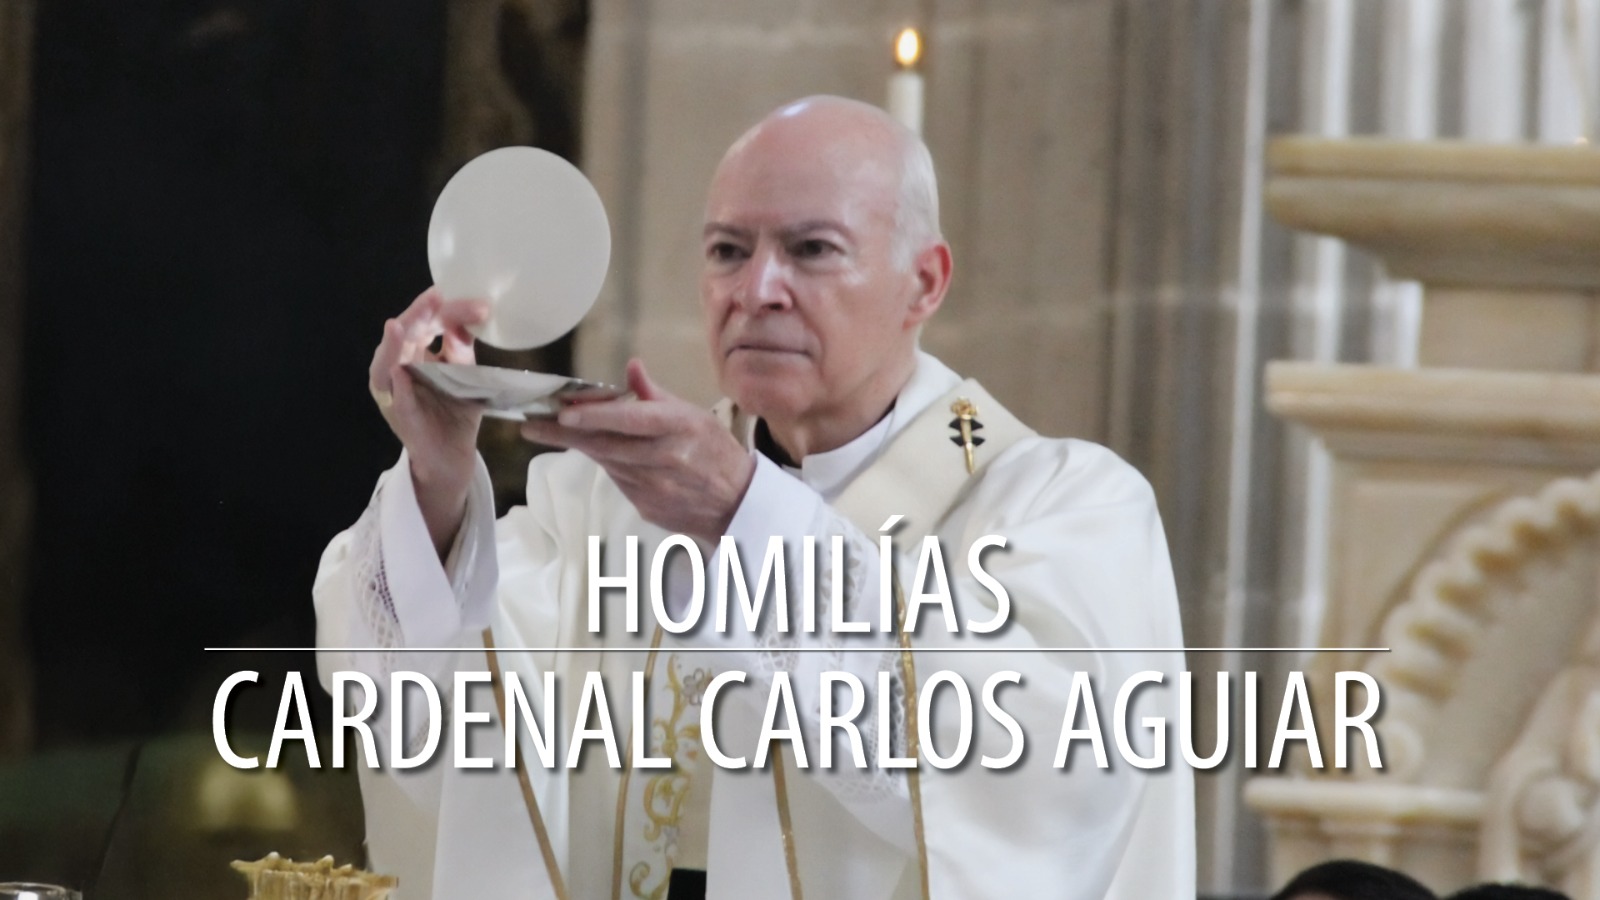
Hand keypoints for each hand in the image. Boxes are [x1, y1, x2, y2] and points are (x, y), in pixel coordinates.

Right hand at [368, 287, 488, 552]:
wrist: (453, 456)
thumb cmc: (456, 412)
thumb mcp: (467, 374)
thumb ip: (463, 350)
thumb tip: (464, 323)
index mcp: (414, 353)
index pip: (426, 323)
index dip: (447, 310)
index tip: (477, 304)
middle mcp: (397, 368)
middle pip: (403, 335)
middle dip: (418, 315)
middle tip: (435, 299)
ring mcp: (393, 392)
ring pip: (387, 362)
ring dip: (394, 344)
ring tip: (399, 326)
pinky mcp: (398, 416)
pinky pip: (395, 399)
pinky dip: (396, 384)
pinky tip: (399, 371)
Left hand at [520, 359, 756, 541]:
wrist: (737, 503)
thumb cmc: (715, 452)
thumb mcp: (693, 415)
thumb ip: (655, 394)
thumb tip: (631, 367)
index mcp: (680, 427)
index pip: (630, 420)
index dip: (594, 417)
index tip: (563, 412)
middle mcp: (667, 458)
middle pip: (606, 445)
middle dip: (565, 434)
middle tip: (532, 424)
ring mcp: (656, 487)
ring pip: (607, 462)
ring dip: (582, 446)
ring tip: (551, 431)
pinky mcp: (647, 506)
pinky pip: (618, 481)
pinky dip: (607, 465)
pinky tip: (603, 454)